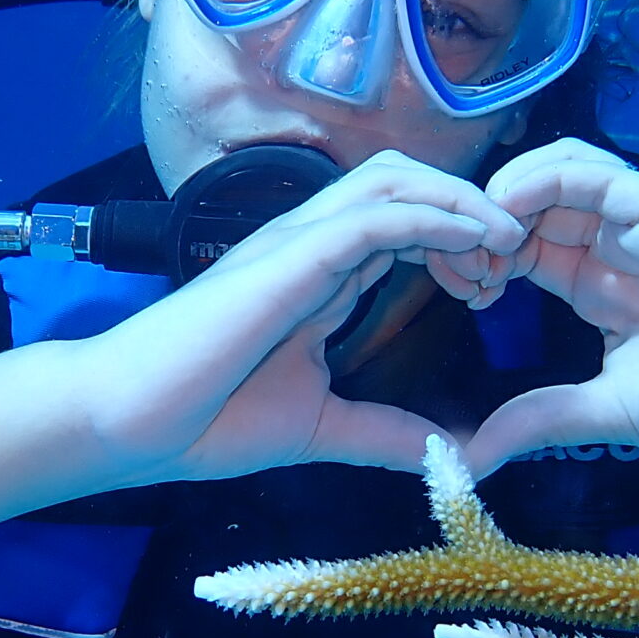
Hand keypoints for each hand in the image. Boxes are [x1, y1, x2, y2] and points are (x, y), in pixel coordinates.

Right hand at [79, 150, 527, 482]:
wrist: (128, 422)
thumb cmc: (202, 419)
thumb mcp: (320, 428)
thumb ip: (382, 433)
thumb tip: (446, 455)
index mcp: (319, 277)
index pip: (402, 225)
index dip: (458, 239)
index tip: (493, 287)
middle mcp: (311, 246)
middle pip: (407, 183)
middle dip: (469, 208)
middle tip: (510, 260)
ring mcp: (297, 244)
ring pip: (396, 182)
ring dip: (460, 203)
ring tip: (504, 243)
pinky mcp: (288, 257)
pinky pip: (374, 216)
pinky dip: (431, 217)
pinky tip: (470, 240)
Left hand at [463, 139, 638, 478]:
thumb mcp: (605, 411)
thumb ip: (537, 419)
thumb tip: (465, 457)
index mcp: (605, 287)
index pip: (529, 244)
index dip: (485, 254)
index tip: (458, 291)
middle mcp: (621, 247)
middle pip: (535, 201)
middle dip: (484, 220)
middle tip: (456, 262)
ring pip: (559, 170)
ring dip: (505, 192)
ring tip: (479, 236)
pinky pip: (593, 171)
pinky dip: (539, 179)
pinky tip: (507, 212)